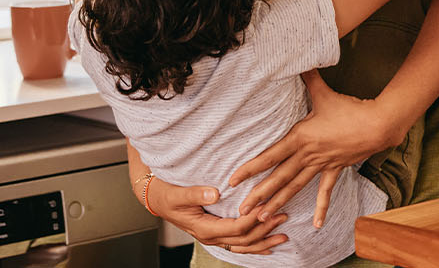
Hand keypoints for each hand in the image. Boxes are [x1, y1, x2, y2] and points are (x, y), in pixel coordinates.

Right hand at [143, 175, 291, 254]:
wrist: (155, 199)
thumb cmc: (165, 194)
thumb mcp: (177, 193)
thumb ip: (196, 194)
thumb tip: (215, 193)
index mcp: (204, 228)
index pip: (235, 227)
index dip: (253, 219)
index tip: (266, 207)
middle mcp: (210, 236)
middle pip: (244, 239)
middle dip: (265, 229)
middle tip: (282, 216)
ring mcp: (213, 238)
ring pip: (243, 245)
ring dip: (264, 240)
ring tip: (283, 235)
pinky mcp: (215, 233)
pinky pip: (238, 244)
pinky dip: (254, 246)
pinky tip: (267, 245)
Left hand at [226, 73, 412, 224]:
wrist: (378, 124)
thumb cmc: (349, 109)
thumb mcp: (323, 93)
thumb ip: (308, 77)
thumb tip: (297, 59)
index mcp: (299, 138)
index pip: (269, 156)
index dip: (250, 168)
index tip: (233, 179)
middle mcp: (307, 155)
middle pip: (278, 178)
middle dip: (259, 195)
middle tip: (242, 210)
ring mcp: (320, 165)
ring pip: (295, 187)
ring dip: (279, 202)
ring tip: (264, 218)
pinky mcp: (334, 170)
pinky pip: (325, 192)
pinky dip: (320, 208)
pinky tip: (316, 225)